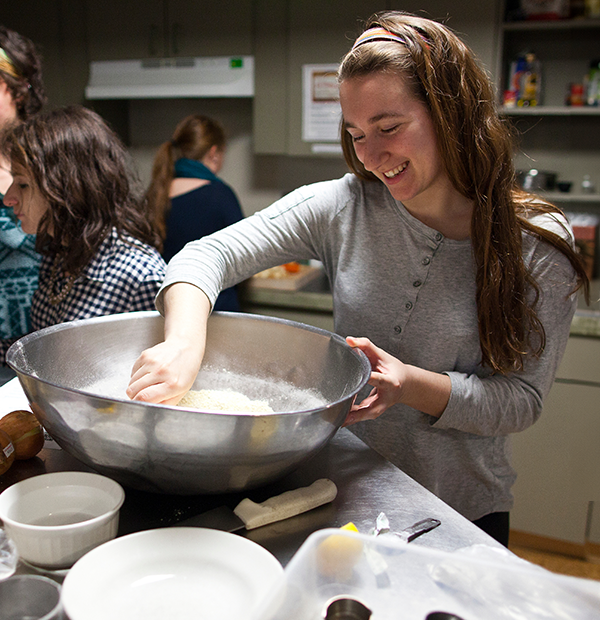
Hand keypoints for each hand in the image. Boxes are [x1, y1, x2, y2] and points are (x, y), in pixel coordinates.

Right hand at [126, 282, 210, 404]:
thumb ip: (165, 404)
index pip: (144, 397)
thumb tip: (148, 410)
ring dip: (136, 386)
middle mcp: (162, 371)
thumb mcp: (181, 392)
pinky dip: (137, 376)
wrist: (186, 347)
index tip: (139, 405)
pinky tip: (148, 374)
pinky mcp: (146, 354)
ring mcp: (152, 361)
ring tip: (149, 383)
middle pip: (133, 390)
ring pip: (131, 382)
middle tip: (143, 395)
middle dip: (134, 396)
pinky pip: (132, 372)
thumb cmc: (185, 371)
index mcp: (172, 384)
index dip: (138, 404)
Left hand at [343, 336, 451, 425]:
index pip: (379, 380)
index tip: (362, 378)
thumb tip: (349, 340)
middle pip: (373, 407)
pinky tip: (341, 417)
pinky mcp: (375, 411)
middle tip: (344, 415)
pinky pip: (363, 415)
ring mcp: (382, 407)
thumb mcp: (381, 355)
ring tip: (339, 419)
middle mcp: (387, 397)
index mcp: (390, 382)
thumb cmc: (392, 369)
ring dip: (353, 418)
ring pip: (367, 415)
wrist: (405, 383)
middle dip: (359, 413)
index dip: (371, 379)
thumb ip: (365, 346)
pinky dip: (352, 416)